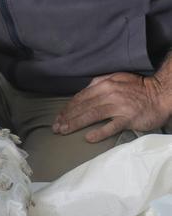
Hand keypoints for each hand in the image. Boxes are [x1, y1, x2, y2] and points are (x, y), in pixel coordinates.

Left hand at [52, 72, 170, 142]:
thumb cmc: (137, 87)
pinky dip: (99, 132)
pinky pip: (111, 126)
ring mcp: (118, 107)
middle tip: (56, 128)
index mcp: (103, 84)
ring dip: (76, 124)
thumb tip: (84, 91)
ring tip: (64, 131)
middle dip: (67, 118)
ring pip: (91, 115)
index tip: (58, 118)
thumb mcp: (116, 77)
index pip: (80, 98)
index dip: (67, 108)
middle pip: (82, 107)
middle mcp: (108, 94)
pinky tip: (88, 138)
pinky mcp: (128, 118)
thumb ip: (99, 82)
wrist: (160, 94)